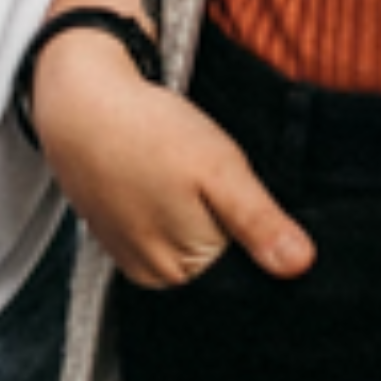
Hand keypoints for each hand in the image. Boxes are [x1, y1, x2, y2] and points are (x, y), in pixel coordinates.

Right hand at [32, 33, 312, 289]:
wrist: (80, 104)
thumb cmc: (150, 133)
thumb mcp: (219, 168)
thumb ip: (258, 222)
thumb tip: (300, 267)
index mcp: (184, 270)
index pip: (247, 274)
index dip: (260, 234)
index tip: (249, 195)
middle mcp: (156, 277)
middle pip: (219, 264)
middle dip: (232, 228)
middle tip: (219, 178)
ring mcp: (132, 257)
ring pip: (191, 246)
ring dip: (203, 217)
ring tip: (190, 176)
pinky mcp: (117, 235)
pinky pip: (163, 234)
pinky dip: (174, 210)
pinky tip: (170, 180)